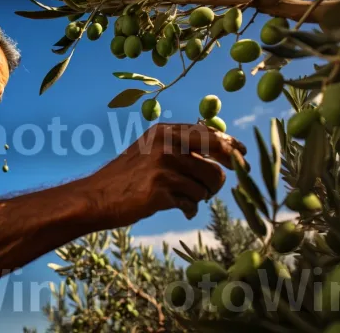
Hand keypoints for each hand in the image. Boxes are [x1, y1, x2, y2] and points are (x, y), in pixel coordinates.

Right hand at [85, 123, 247, 228]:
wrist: (96, 196)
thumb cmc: (126, 176)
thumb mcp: (149, 149)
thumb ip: (179, 144)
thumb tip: (221, 148)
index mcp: (164, 131)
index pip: (210, 134)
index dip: (231, 145)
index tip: (243, 156)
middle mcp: (166, 144)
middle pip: (218, 162)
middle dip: (221, 178)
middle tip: (216, 187)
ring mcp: (163, 167)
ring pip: (207, 187)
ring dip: (200, 196)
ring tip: (183, 197)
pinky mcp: (161, 191)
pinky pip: (193, 204)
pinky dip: (189, 209)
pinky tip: (176, 207)